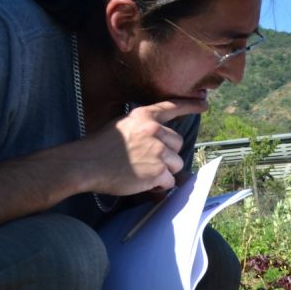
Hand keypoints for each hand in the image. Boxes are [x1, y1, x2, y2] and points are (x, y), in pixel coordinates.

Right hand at [79, 99, 205, 195]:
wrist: (85, 164)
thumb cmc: (100, 147)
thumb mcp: (123, 125)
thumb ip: (143, 127)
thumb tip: (161, 139)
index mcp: (144, 116)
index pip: (172, 107)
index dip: (190, 105)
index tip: (204, 104)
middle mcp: (154, 130)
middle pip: (178, 143)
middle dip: (167, 154)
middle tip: (146, 160)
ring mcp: (157, 151)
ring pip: (176, 163)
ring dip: (164, 171)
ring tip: (143, 171)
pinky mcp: (157, 170)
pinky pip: (169, 180)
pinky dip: (159, 185)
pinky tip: (143, 182)